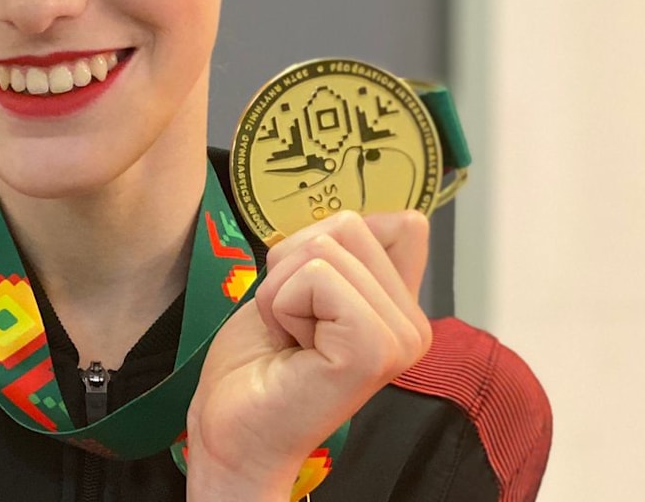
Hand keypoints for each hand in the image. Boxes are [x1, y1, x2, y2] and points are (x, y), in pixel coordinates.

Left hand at [184, 210, 431, 500]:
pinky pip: (316, 278)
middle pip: (350, 226)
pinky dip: (281, 304)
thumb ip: (346, 252)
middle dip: (293, 267)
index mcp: (403, 307)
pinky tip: (290, 347)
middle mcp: (413, 324)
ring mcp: (400, 339)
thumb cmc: (260, 364)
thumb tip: (392, 212)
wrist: (231, 431)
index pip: (399, 221)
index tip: (309, 298)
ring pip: (326, 249)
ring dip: (282, 288)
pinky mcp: (372, 350)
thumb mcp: (302, 284)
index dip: (328, 242)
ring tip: (289, 337)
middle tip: (291, 324)